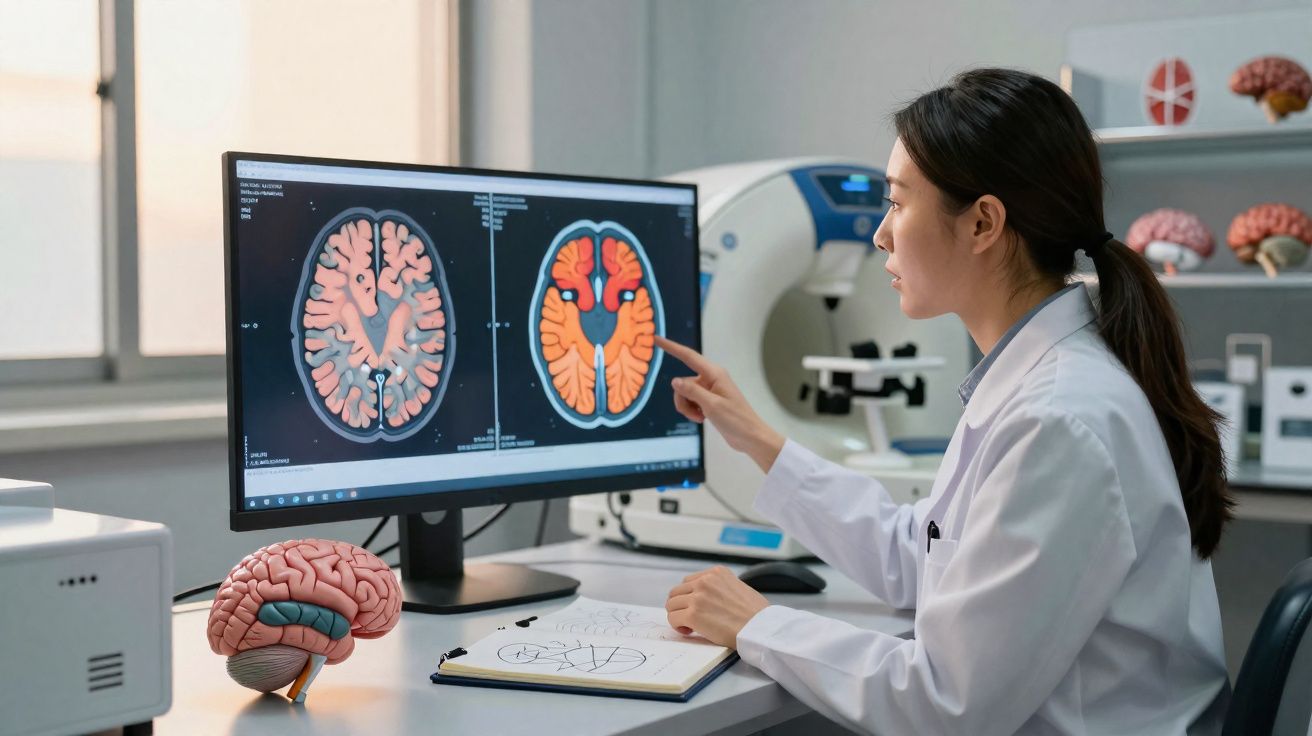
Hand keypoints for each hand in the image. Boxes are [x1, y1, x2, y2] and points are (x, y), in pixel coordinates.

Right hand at [656, 335, 785, 472]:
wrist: (749, 437)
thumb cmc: (735, 419)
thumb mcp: (711, 405)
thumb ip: (692, 391)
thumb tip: (674, 380)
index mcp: (714, 373)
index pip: (688, 356)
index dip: (671, 347)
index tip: (656, 339)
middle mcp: (711, 378)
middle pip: (683, 382)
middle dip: (683, 399)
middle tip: (695, 415)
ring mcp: (709, 390)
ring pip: (685, 394)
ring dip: (688, 408)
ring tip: (700, 418)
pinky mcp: (709, 401)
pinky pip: (691, 401)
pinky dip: (692, 411)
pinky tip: (702, 419)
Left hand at [666, 566, 769, 647]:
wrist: (761, 628)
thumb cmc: (756, 615)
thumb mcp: (739, 587)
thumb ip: (720, 588)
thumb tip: (708, 599)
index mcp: (717, 573)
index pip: (690, 581)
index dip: (690, 597)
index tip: (697, 608)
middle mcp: (705, 581)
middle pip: (677, 591)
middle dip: (681, 606)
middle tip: (690, 619)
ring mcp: (698, 597)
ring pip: (672, 604)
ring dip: (678, 615)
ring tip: (690, 626)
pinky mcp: (693, 614)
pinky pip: (673, 618)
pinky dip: (678, 626)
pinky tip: (689, 631)